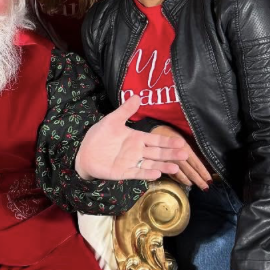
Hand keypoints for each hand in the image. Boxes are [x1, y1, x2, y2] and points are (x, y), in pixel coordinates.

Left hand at [75, 95, 189, 180]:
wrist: (84, 152)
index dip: (168, 141)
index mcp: (136, 138)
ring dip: (163, 165)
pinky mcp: (123, 172)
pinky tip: (157, 174)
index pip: (156, 140)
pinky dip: (147, 174)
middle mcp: (137, 151)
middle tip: (184, 154)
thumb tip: (137, 95)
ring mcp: (131, 162)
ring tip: (176, 167)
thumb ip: (125, 111)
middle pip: (157, 153)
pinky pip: (137, 173)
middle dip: (171, 154)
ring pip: (151, 164)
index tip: (181, 142)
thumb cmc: (99, 136)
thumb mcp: (112, 120)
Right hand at [150, 125, 211, 189]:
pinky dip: (178, 179)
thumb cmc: (171, 132)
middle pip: (189, 171)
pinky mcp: (160, 164)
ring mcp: (167, 162)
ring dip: (187, 181)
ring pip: (180, 175)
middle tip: (206, 188)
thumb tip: (204, 161)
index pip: (196, 164)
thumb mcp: (184, 137)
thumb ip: (192, 148)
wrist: (154, 129)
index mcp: (184, 148)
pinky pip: (171, 175)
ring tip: (193, 185)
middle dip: (198, 180)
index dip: (203, 173)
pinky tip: (182, 181)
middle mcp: (176, 157)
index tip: (210, 181)